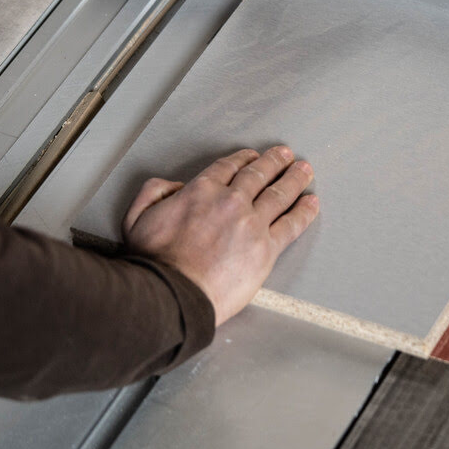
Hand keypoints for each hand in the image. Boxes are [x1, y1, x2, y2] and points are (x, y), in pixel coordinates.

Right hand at [121, 146, 318, 326]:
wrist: (172, 294)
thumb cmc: (153, 263)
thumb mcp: (137, 218)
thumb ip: (153, 193)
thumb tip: (172, 186)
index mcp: (201, 191)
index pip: (227, 168)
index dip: (242, 160)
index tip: (251, 156)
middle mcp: (230, 201)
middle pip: (258, 175)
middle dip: (273, 162)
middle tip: (285, 154)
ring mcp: (251, 224)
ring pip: (279, 193)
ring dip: (293, 179)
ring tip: (303, 170)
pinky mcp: (266, 248)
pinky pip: (291, 224)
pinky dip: (304, 211)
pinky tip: (312, 203)